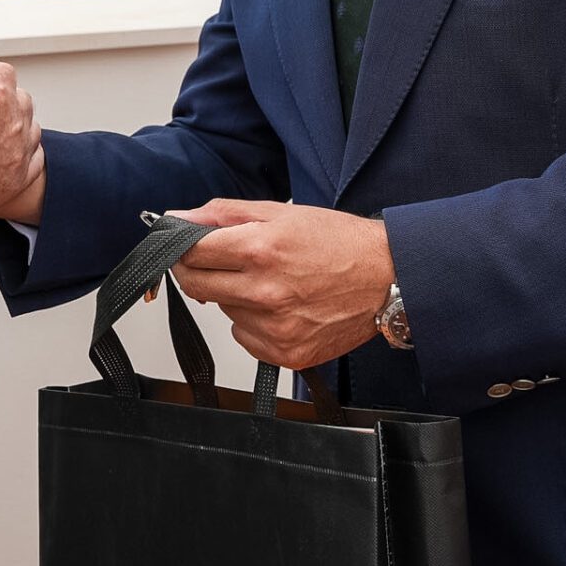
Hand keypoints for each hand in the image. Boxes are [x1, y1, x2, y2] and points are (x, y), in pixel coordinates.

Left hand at [167, 200, 395, 369]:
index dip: (182, 245)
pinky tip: (281, 307)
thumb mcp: (279, 212)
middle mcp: (264, 292)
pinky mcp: (286, 353)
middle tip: (220, 261)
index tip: (185, 244)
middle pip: (195, 285)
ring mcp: (275, 327)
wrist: (387, 278)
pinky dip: (252, 322)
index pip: (190, 252)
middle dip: (197, 270)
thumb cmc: (339, 242)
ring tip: (270, 281)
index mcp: (259, 249)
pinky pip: (244, 337)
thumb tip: (177, 219)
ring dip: (233, 295)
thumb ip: (222, 215)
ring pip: (222, 310)